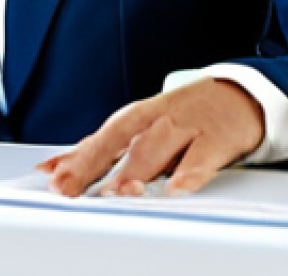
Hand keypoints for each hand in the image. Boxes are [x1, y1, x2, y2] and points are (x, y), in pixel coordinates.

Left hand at [36, 78, 264, 196]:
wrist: (236, 95)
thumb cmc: (180, 117)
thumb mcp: (139, 129)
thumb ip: (99, 151)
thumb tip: (52, 168)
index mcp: (134, 120)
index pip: (98, 140)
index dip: (74, 160)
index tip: (52, 179)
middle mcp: (154, 120)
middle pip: (118, 140)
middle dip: (92, 164)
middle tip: (70, 186)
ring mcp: (185, 127)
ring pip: (156, 147)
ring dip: (134, 169)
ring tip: (115, 191)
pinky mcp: (216, 138)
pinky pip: (201, 158)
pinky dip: (188, 172)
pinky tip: (176, 187)